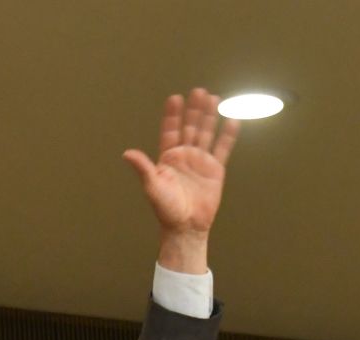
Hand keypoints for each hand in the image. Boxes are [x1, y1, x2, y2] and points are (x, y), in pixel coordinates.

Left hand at [123, 88, 238, 272]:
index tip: (175, 98)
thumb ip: (143, 168)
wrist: (186, 227)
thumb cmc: (167, 210)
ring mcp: (200, 161)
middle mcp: (184, 155)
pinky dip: (227, 135)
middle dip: (194, 110)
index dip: (173, 115)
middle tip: (198, 92)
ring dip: (209, 117)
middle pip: (190, 127)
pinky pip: (223, 149)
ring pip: (206, 133)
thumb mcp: (153, 187)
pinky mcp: (215, 170)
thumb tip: (127, 154)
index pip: (170, 131)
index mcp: (168, 158)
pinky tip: (232, 120)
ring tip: (214, 99)